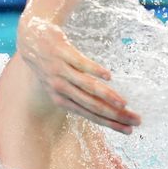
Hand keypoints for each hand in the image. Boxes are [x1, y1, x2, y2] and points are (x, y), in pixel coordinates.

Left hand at [18, 17, 140, 133]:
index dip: (110, 124)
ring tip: (124, 104)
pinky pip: (80, 63)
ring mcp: (60, 70)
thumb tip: (104, 108)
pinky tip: (109, 76)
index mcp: (61, 99)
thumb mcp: (59, 84)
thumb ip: (78, 96)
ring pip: (87, 87)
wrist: (31, 37)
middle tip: (136, 120)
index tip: (129, 130)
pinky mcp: (62, 53)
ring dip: (107, 96)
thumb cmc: (50, 64)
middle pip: (92, 105)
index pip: (90, 115)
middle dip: (115, 115)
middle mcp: (60, 88)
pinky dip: (95, 71)